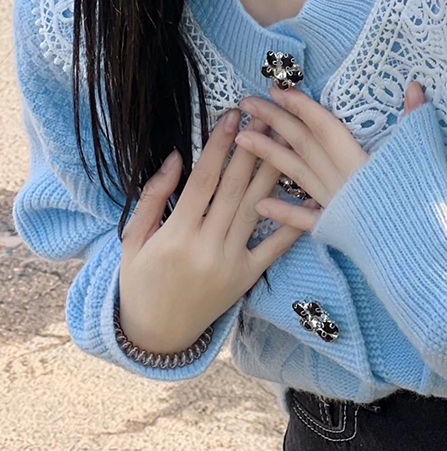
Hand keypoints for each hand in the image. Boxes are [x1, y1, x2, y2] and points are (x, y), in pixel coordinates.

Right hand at [118, 109, 318, 355]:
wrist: (154, 335)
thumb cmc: (140, 281)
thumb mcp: (134, 238)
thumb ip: (153, 195)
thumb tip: (177, 156)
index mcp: (175, 236)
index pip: (203, 179)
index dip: (219, 145)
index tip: (231, 115)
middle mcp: (206, 248)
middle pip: (235, 188)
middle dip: (252, 147)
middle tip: (266, 115)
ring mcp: (229, 264)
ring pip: (256, 209)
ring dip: (272, 171)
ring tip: (286, 140)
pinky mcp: (247, 279)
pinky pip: (274, 247)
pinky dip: (293, 222)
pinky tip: (309, 196)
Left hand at [233, 82, 426, 232]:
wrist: (423, 258)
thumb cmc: (426, 204)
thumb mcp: (425, 153)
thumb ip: (415, 118)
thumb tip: (414, 84)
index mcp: (359, 160)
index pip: (323, 126)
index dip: (300, 106)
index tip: (276, 89)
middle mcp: (340, 180)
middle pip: (303, 144)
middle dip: (274, 121)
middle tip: (246, 102)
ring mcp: (335, 205)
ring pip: (297, 175)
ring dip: (268, 156)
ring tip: (242, 139)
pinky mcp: (337, 229)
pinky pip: (306, 219)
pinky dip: (284, 212)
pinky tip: (261, 204)